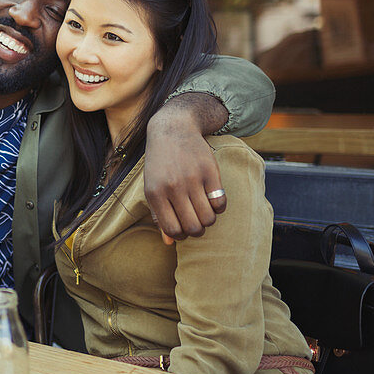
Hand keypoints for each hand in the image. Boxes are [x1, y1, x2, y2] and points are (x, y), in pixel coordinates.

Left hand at [144, 107, 226, 243]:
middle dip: (197, 230)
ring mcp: (192, 179)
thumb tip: (169, 243)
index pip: (173, 230)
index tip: (183, 228)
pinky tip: (212, 198)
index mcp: (155, 194)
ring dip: (208, 219)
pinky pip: (220, 203)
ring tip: (203, 210)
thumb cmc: (160, 164)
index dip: (181, 235)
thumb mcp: (152, 187)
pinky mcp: (210, 172)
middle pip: (194, 227)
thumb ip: (159, 215)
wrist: (172, 130)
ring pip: (209, 218)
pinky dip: (219, 207)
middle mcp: (173, 188)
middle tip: (196, 220)